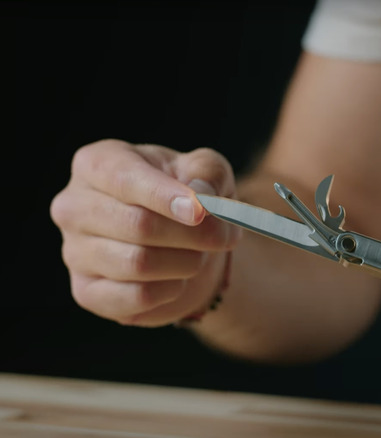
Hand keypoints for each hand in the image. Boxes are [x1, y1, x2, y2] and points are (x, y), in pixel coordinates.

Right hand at [50, 139, 240, 326]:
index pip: (125, 179)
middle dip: (193, 234)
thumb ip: (208, 173)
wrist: (183, 240)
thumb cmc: (188, 193)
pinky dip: (171, 290)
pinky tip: (177, 278)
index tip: (200, 212)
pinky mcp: (87, 292)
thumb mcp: (206, 170)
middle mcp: (74, 206)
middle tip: (222, 236)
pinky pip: (136, 297)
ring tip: (199, 254)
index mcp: (96, 164)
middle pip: (137, 225)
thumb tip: (200, 197)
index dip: (166, 197)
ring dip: (187, 262)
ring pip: (139, 263)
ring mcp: (75, 251)